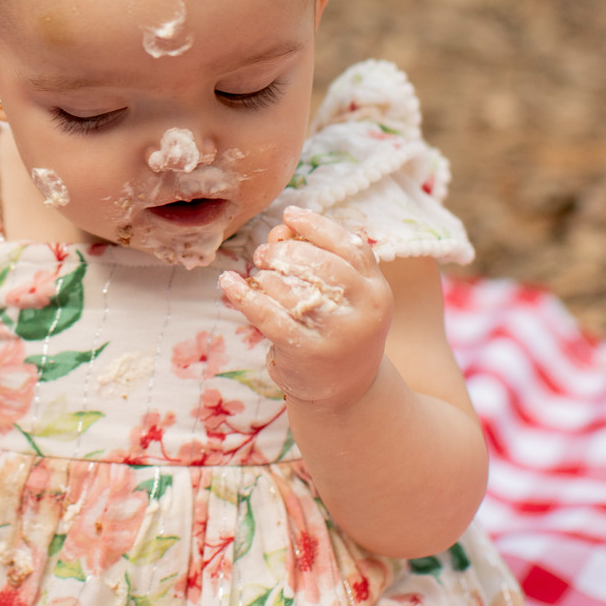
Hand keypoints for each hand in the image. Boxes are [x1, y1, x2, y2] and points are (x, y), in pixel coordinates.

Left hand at [219, 205, 392, 408]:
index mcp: (377, 290)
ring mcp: (337, 335)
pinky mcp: (306, 353)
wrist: (347, 391)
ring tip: (259, 275)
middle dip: (286, 251)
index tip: (289, 213)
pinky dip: (243, 295)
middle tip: (265, 253)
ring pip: (291, 289)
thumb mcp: (344, 296)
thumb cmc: (338, 329)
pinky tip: (228, 282)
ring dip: (266, 276)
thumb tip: (281, 228)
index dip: (317, 225)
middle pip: (320, 264)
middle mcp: (363, 312)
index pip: (349, 245)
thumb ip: (319, 258)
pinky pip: (268, 315)